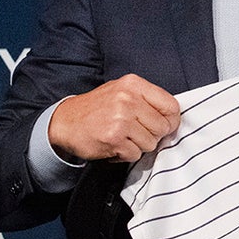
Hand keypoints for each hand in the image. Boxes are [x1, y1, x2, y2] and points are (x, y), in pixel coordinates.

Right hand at [47, 74, 180, 162]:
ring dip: (139, 145)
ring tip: (124, 137)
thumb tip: (173, 116)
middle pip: (163, 127)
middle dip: (154, 135)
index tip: (165, 125)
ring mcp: (120, 119)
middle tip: (138, 133)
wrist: (65, 121)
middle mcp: (128, 99)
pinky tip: (115, 145)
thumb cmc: (97, 107)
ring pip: (151, 143)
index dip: (171, 120)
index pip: (171, 105)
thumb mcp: (122, 91)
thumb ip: (147, 99)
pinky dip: (126, 154)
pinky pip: (135, 154)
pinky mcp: (113, 139)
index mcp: (134, 84)